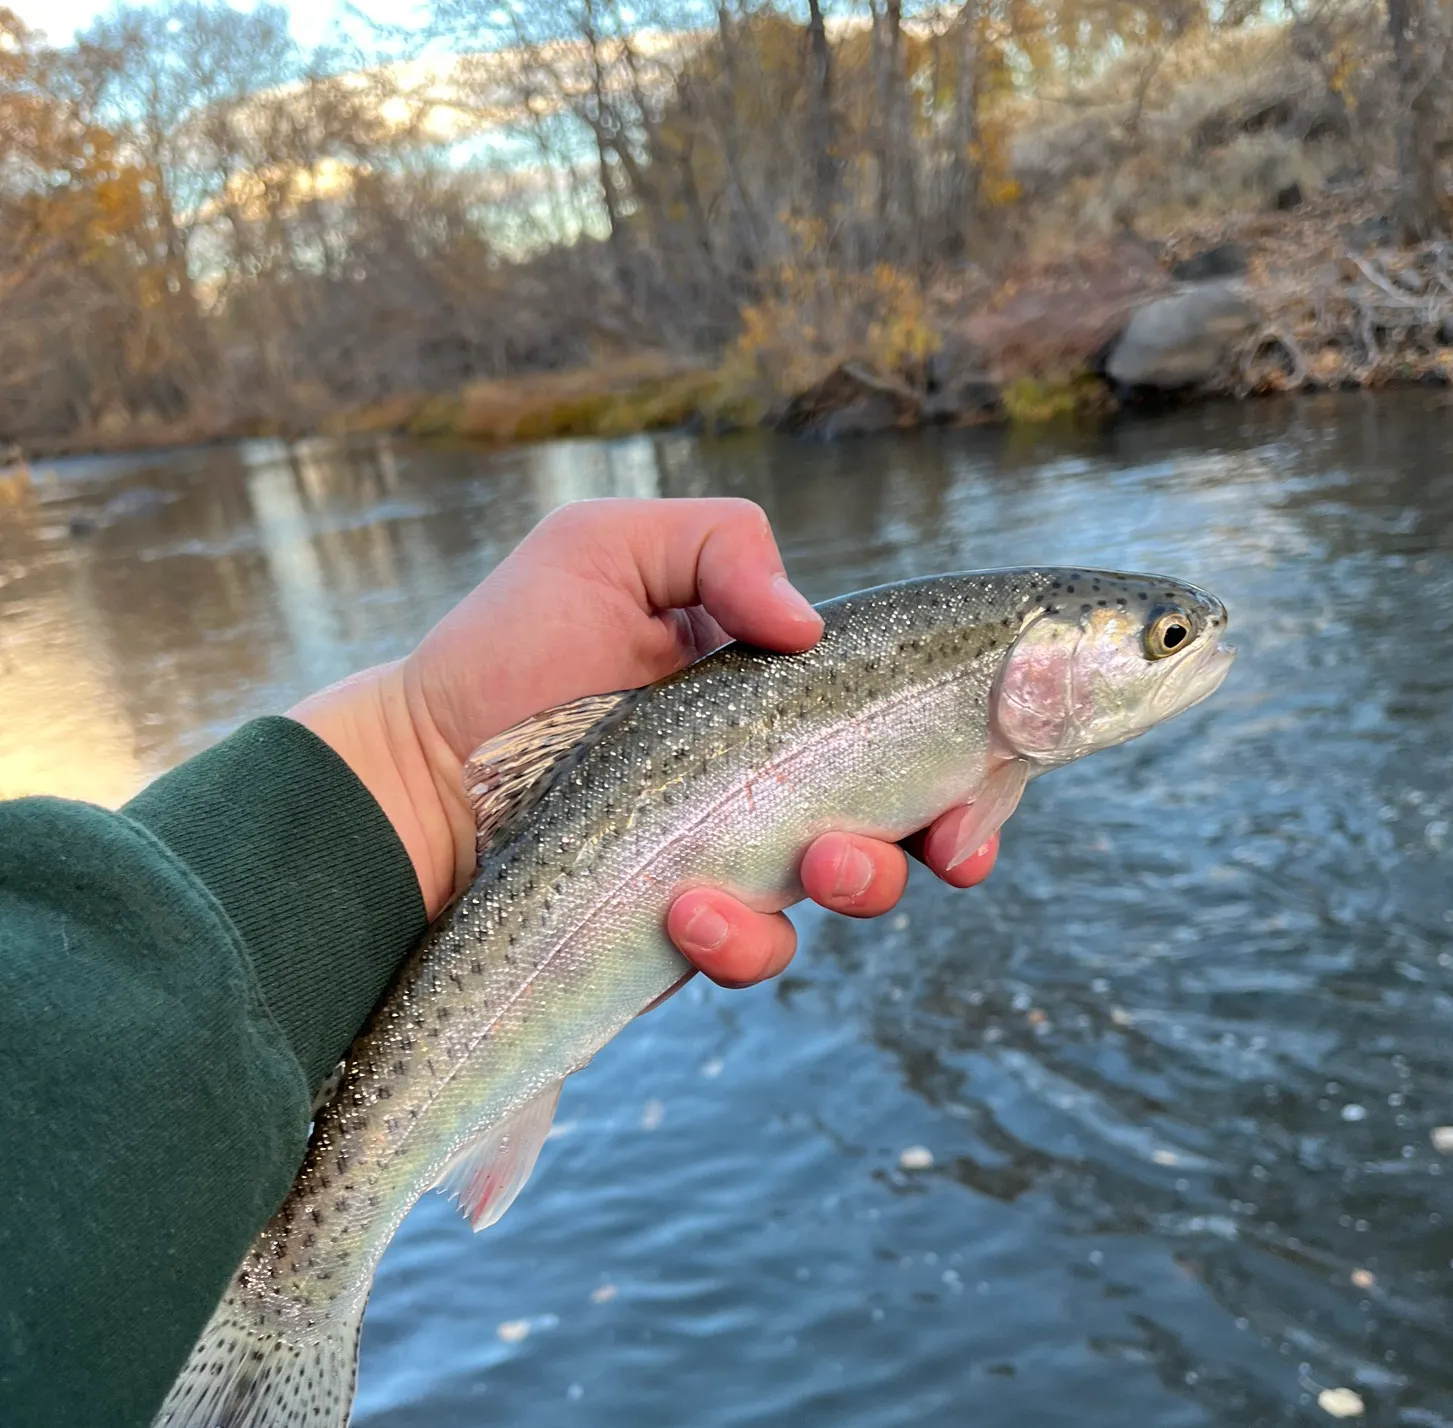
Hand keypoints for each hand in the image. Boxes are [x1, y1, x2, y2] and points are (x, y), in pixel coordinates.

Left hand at [289, 498, 998, 987]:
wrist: (419, 772)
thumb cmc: (509, 648)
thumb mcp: (608, 548)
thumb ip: (720, 546)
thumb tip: (808, 625)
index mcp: (779, 690)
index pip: (904, 715)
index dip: (967, 745)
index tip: (988, 768)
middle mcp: (776, 774)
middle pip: (913, 813)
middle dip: (949, 833)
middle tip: (940, 839)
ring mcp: (739, 857)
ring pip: (853, 889)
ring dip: (863, 882)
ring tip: (814, 864)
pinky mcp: (695, 930)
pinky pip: (757, 951)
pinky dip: (744, 938)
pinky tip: (687, 909)